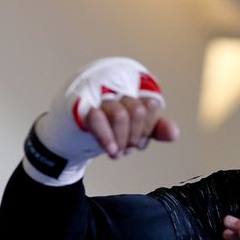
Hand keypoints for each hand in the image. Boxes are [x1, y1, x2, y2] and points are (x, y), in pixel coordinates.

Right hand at [24, 57, 178, 185]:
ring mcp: (96, 94)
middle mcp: (114, 87)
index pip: (152, 105)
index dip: (148, 128)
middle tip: (127, 149)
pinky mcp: (79, 105)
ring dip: (122, 140)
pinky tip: (111, 151)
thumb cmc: (103, 129)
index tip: (138, 141)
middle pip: (139, 111)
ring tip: (116, 152)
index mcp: (129, 90)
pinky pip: (97, 118)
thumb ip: (154, 129)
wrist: (66, 137)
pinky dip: (107, 138)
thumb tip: (173, 133)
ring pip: (122, 114)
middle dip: (135, 136)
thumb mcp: (132, 130)